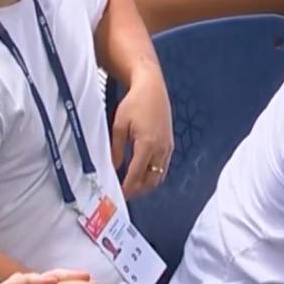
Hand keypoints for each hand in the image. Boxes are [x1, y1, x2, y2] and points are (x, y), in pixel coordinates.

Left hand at [112, 72, 173, 199]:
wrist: (152, 88)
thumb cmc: (135, 103)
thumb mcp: (119, 126)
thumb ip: (116, 149)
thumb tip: (113, 167)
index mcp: (148, 144)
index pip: (136, 175)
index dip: (127, 188)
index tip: (119, 195)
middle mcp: (161, 148)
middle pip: (151, 180)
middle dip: (138, 190)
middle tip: (124, 193)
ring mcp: (168, 147)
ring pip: (159, 175)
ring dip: (146, 184)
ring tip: (132, 186)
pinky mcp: (170, 144)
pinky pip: (163, 166)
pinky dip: (153, 174)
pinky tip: (141, 173)